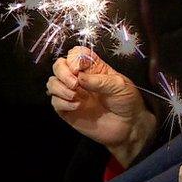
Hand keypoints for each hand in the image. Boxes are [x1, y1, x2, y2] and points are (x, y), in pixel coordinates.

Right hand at [47, 46, 155, 166]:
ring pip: (52, 83)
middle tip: (74, 84)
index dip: (73, 57)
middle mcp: (80, 79)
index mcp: (93, 68)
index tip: (78, 68)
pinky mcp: (68, 111)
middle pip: (59, 65)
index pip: (76, 54)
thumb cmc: (127, 101)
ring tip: (75, 95)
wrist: (129, 127)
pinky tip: (77, 106)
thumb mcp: (119, 85)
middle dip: (62, 72)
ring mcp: (73, 94)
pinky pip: (55, 102)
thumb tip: (79, 77)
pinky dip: (62, 102)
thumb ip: (100, 80)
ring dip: (59, 87)